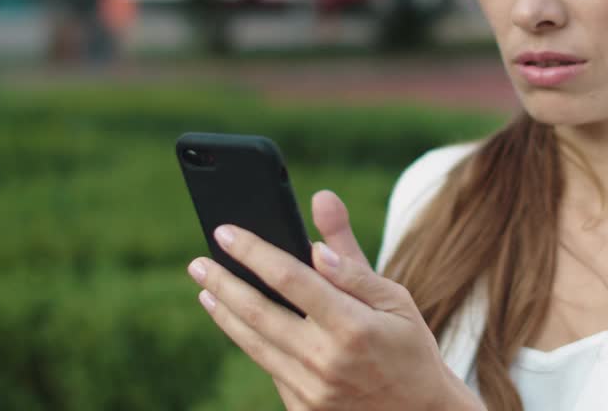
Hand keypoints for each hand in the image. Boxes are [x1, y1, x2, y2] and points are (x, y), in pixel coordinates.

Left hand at [188, 190, 483, 410]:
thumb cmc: (409, 349)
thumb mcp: (394, 298)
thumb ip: (352, 261)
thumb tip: (321, 216)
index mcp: (353, 326)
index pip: (290, 278)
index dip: (254, 252)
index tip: (226, 232)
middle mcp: (326, 360)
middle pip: (258, 313)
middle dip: (223, 283)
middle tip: (199, 263)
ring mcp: (311, 391)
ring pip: (254, 344)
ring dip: (226, 314)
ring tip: (208, 291)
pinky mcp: (303, 410)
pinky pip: (270, 369)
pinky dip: (254, 343)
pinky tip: (242, 324)